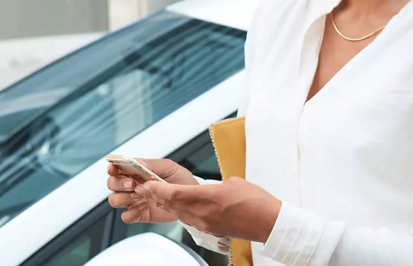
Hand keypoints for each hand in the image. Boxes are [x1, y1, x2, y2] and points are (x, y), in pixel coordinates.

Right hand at [106, 158, 197, 223]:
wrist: (190, 199)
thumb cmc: (180, 180)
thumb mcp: (169, 167)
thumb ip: (151, 164)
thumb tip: (136, 163)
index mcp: (137, 171)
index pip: (117, 168)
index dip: (112, 168)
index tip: (113, 168)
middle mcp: (132, 185)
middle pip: (112, 184)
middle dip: (119, 183)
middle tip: (133, 184)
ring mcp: (134, 200)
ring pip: (115, 200)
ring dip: (124, 198)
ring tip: (141, 196)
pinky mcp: (139, 214)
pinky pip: (126, 216)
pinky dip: (132, 213)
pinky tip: (144, 207)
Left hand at [135, 176, 281, 241]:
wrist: (268, 222)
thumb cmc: (256, 202)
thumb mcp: (234, 182)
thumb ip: (215, 184)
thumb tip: (209, 187)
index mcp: (208, 197)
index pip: (174, 193)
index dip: (157, 189)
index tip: (146, 184)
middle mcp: (203, 212)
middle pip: (172, 204)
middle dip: (156, 196)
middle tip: (144, 189)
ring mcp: (206, 223)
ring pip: (180, 213)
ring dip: (168, 205)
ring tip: (158, 197)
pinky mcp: (211, 230)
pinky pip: (191, 220)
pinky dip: (182, 212)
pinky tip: (180, 207)